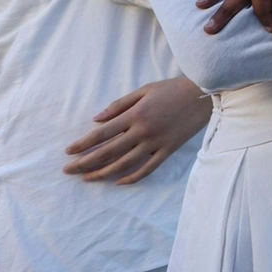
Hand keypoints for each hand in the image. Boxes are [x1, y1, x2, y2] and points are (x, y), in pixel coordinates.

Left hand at [64, 77, 209, 183]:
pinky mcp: (168, 150)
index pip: (101, 134)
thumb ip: (120, 105)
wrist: (203, 94)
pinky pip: (148, 169)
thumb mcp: (144, 90)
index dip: (83, 144)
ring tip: (87, 178)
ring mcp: (156, 143)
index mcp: (135, 115)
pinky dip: (132, 177)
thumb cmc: (172, 89)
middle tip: (68, 170)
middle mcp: (143, 132)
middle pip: (108, 152)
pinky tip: (118, 182)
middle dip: (85, 162)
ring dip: (102, 173)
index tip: (68, 152)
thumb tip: (96, 120)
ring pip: (124, 164)